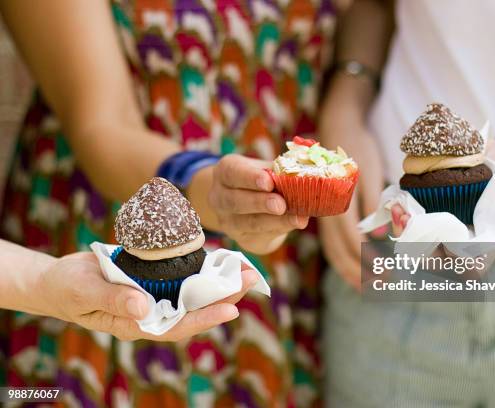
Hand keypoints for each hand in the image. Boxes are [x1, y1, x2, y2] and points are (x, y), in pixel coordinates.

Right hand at [33, 252, 257, 340]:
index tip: (231, 309)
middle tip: (252, 280)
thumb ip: (113, 300)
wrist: (59, 278)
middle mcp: (153, 312)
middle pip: (195, 308)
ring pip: (195, 292)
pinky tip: (222, 258)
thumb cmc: (68, 289)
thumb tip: (143, 308)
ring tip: (247, 269)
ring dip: (221, 281)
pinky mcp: (156, 280)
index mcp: (138, 323)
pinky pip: (184, 276)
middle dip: (225, 296)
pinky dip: (203, 268)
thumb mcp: (86, 292)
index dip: (205, 318)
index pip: (177, 326)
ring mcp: (156, 296)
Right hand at [189, 154, 308, 254]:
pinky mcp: (242, 239)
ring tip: (297, 218)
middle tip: (281, 204)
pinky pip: (260, 236)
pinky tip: (295, 224)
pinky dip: (280, 229)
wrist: (248, 207)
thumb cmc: (259, 182)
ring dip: (274, 221)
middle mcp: (220, 197)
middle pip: (236, 201)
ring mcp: (229, 221)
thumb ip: (280, 170)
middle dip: (260, 202)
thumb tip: (307, 170)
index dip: (250, 178)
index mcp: (226, 172)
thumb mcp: (265, 169)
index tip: (268, 181)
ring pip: (248, 223)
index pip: (233, 173)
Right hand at [319, 123, 384, 289]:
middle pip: (340, 252)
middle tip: (381, 285)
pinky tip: (353, 269)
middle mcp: (326, 214)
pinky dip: (342, 260)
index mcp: (337, 203)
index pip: (352, 241)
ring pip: (332, 251)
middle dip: (360, 272)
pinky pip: (330, 244)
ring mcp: (323, 216)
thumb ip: (372, 202)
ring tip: (367, 287)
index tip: (387, 273)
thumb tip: (380, 234)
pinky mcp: (326, 215)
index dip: (368, 260)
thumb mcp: (368, 171)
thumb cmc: (358, 147)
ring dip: (349, 271)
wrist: (337, 127)